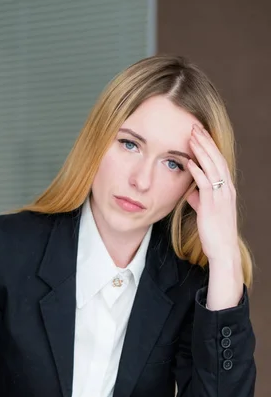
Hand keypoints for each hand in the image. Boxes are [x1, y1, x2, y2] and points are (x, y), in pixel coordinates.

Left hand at [186, 124, 239, 261]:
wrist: (223, 250)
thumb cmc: (214, 232)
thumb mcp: (206, 212)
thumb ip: (199, 200)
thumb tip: (190, 193)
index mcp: (226, 189)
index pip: (218, 161)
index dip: (209, 147)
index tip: (199, 133)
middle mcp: (226, 189)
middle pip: (217, 159)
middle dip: (206, 142)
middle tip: (195, 126)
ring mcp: (221, 196)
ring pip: (213, 167)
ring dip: (202, 151)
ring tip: (192, 137)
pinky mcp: (213, 206)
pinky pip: (206, 184)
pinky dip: (198, 172)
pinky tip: (190, 162)